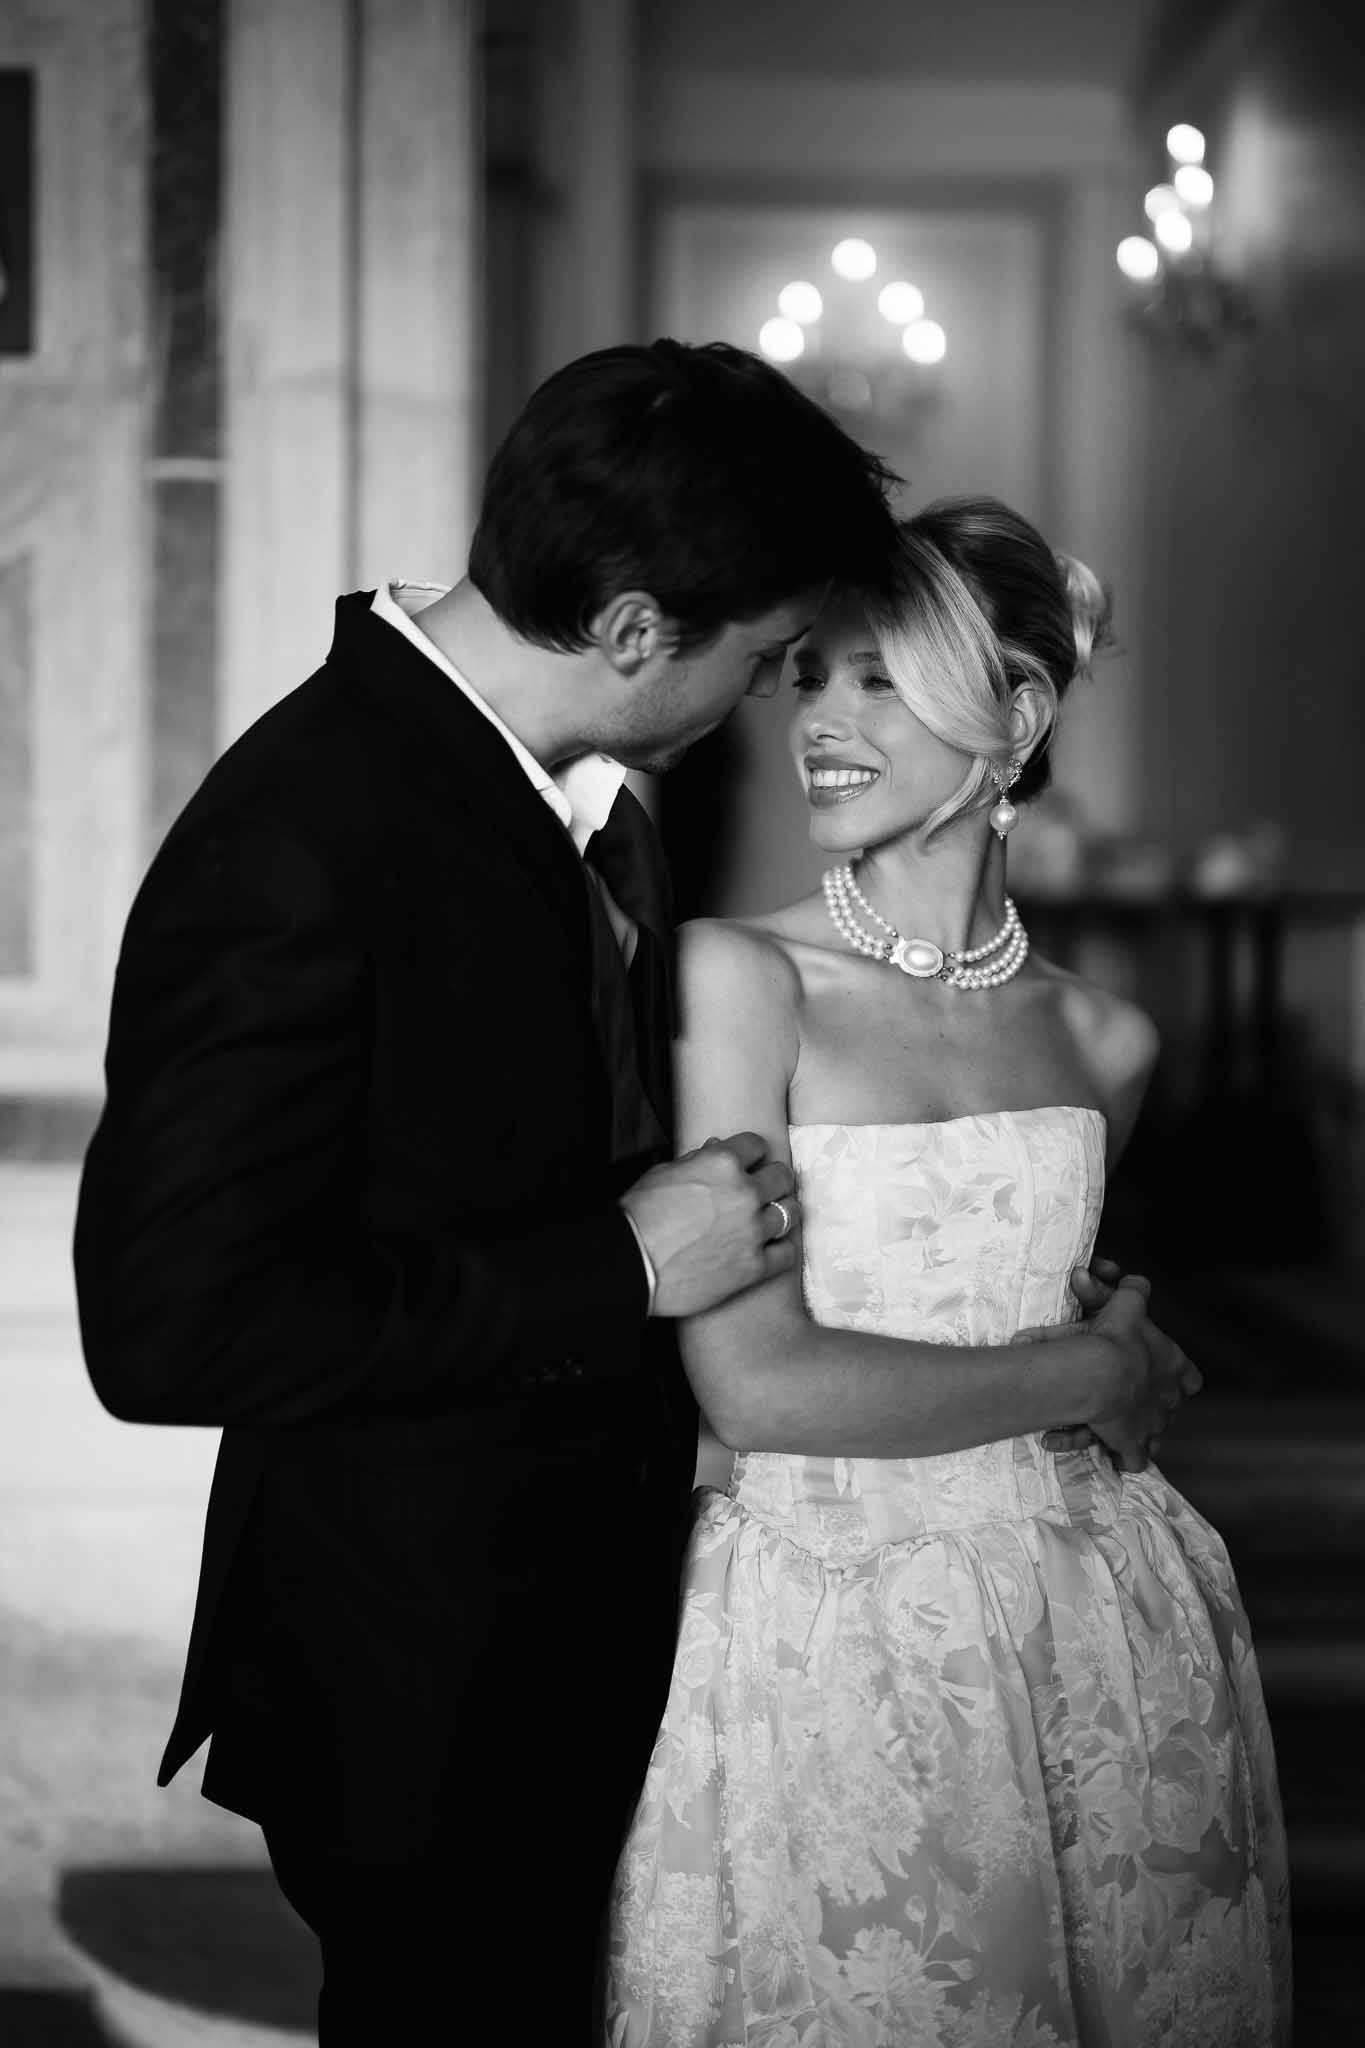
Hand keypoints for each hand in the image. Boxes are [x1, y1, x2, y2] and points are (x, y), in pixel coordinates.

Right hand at [620, 1133, 799, 1318]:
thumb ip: (697, 1160)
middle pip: (781, 1176)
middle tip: (764, 1190)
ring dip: (781, 1212)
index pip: (757, 1145)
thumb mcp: (664, 1173)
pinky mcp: (754, 1266)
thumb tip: (714, 1148)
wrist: (632, 1264)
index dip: (751, 1154)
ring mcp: (753, 1230)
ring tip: (771, 1218)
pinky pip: (787, 1253)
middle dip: (772, 1180)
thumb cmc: (639, 1217)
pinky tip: (773, 1248)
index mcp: (722, 1162)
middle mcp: (744, 1192)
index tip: (749, 1163)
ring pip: (791, 1212)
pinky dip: (782, 1249)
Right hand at [1023, 1275, 1201, 1469]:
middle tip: (1133, 1399)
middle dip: (1156, 1405)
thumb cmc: (1117, 1337)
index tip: (1163, 1375)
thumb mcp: (1127, 1303)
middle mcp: (1171, 1400)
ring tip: (1123, 1426)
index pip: (1191, 1378)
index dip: (1178, 1377)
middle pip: (1172, 1407)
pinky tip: (1116, 1453)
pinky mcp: (1134, 1445)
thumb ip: (1135, 1291)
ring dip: (1143, 1431)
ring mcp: (1155, 1426)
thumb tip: (1136, 1281)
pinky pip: (1136, 1460)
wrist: (1101, 1373)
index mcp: (1177, 1368)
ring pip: (1156, 1434)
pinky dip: (1127, 1458)